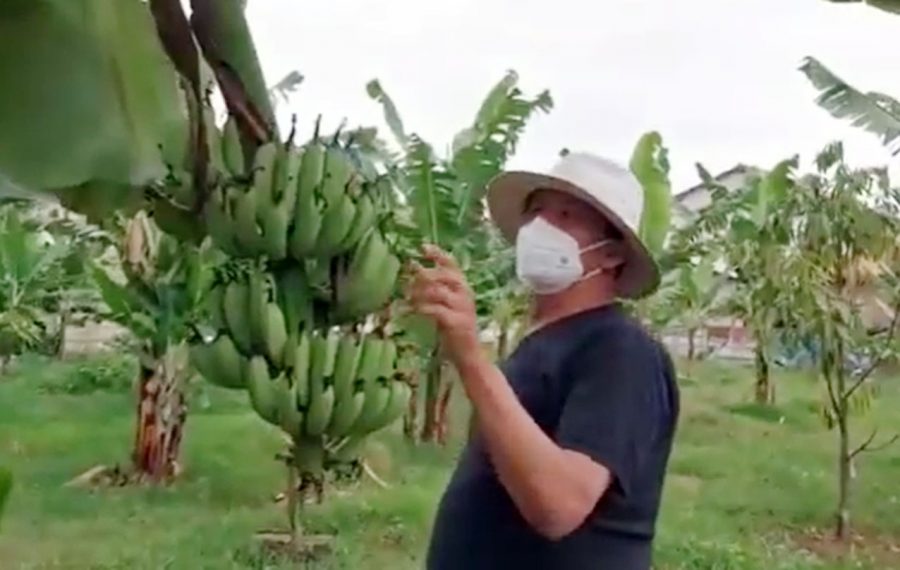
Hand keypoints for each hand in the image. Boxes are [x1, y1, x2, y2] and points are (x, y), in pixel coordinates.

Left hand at [406, 244, 483, 373]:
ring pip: (438, 292)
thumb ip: (435, 290)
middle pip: (445, 275)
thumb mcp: (446, 304)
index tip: (423, 247)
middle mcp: (465, 294)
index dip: (438, 254)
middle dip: (425, 273)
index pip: (453, 265)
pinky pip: (436, 310)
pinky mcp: (456, 322)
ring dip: (419, 292)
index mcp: (463, 287)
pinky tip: (411, 309)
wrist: (468, 353)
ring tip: (406, 296)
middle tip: (408, 276)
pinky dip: (421, 308)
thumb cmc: (454, 327)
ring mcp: (462, 308)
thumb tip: (414, 274)